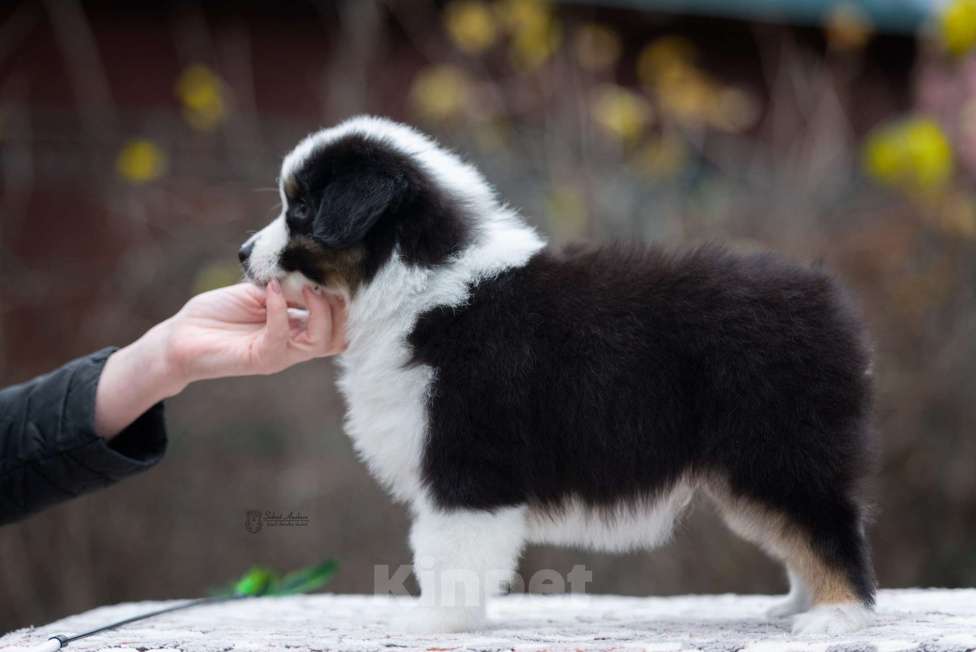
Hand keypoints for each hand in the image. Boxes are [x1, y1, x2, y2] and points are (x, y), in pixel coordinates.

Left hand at [164, 280, 347, 383]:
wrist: (182, 336)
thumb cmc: (219, 313)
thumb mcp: (261, 291)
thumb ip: (289, 286)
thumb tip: (317, 275)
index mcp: (298, 328)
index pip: (339, 324)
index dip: (345, 301)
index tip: (337, 272)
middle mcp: (295, 345)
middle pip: (340, 338)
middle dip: (342, 308)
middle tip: (328, 281)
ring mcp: (280, 354)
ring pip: (323, 342)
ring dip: (320, 309)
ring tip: (305, 286)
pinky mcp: (261, 358)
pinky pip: (282, 335)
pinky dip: (280, 308)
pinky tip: (270, 289)